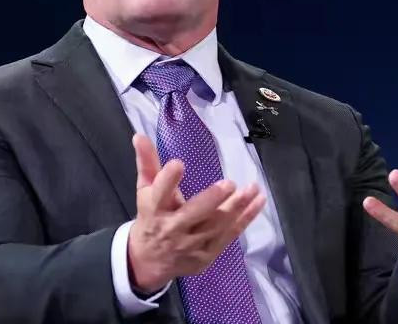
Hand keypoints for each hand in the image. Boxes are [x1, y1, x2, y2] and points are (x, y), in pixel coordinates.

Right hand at [126, 134, 265, 293]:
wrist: (148, 262)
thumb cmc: (150, 218)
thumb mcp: (145, 191)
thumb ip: (147, 163)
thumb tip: (139, 135)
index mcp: (153, 210)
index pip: (159, 193)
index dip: (168, 179)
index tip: (178, 163)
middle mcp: (172, 228)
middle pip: (192, 214)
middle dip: (211, 200)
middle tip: (229, 184)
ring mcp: (190, 245)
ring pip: (216, 225)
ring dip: (237, 207)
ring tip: (253, 188)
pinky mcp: (206, 255)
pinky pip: (229, 236)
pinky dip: (245, 219)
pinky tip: (258, 202)